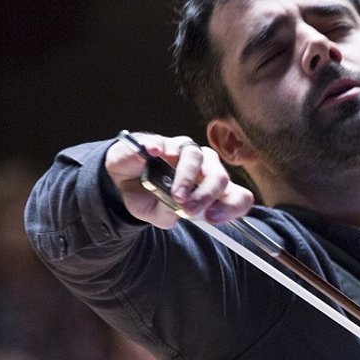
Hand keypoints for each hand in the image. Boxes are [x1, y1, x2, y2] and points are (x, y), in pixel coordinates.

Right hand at [104, 133, 253, 228]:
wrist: (120, 185)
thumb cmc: (148, 198)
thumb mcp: (160, 216)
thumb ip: (170, 214)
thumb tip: (177, 207)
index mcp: (212, 190)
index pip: (239, 196)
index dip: (232, 207)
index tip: (213, 218)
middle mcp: (203, 168)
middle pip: (219, 177)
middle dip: (206, 196)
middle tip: (188, 209)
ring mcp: (182, 151)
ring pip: (196, 157)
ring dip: (187, 178)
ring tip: (175, 195)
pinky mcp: (160, 142)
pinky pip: (164, 141)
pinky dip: (160, 147)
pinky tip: (153, 153)